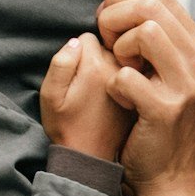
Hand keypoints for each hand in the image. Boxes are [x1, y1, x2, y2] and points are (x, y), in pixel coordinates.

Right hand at [40, 32, 132, 165]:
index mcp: (95, 65)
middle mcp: (119, 68)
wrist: (92, 158)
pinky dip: (127, 79)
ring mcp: (135, 79)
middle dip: (97, 56)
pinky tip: (117, 98)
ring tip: (101, 93)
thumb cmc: (66, 126)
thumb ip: (61, 63)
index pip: (88, 37)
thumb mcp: (51, 96)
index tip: (76, 76)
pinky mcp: (144, 91)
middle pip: (109, 43)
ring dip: (113, 67)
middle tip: (88, 85)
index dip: (77, 54)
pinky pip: (134, 72)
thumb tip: (77, 41)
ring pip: (123, 57)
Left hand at [95, 0, 194, 190]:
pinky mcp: (166, 109)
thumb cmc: (157, 120)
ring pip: (145, 31)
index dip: (124, 0)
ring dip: (119, 48)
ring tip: (120, 69)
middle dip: (115, 17)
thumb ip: (158, 40)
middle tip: (108, 44)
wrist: (169, 174)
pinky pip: (126, 75)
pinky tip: (122, 99)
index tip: (109, 23)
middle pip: (151, 5)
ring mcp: (188, 85)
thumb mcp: (168, 73)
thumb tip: (126, 2)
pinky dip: (114, 85)